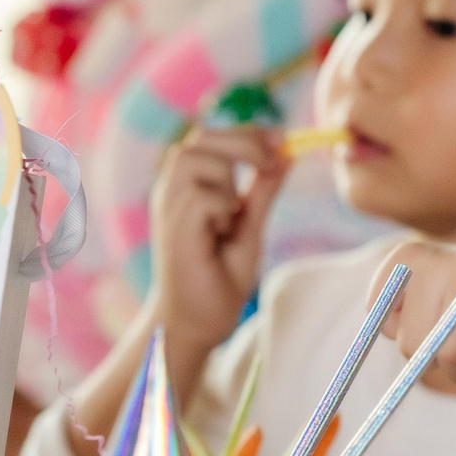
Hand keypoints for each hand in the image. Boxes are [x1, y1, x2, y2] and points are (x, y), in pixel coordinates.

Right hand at [148, 127, 284, 365]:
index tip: (283, 138)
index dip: (248, 131)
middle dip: (243, 142)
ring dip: (227, 175)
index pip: (213, 137)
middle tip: (272, 162)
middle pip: (200, 137)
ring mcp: (168, 208)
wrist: (198, 324)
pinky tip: (223, 232)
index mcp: (189, 186)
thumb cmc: (219, 278)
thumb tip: (287, 155)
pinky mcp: (172, 229)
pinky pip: (199, 196)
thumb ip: (262, 191)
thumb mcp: (250, 227)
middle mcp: (173, 190)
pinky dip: (222, 206)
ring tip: (236, 211)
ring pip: (193, 158)